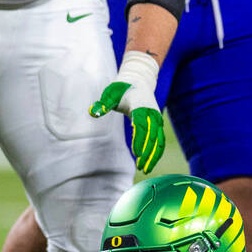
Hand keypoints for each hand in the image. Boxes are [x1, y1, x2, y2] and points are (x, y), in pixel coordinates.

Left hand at [89, 50, 164, 173]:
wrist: (139, 81)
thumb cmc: (122, 89)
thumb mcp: (110, 94)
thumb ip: (103, 104)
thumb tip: (92, 112)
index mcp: (141, 106)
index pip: (142, 126)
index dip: (140, 140)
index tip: (136, 154)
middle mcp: (152, 114)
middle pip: (153, 137)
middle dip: (148, 153)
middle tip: (141, 168)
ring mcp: (157, 119)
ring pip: (159, 141)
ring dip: (153, 156)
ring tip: (145, 169)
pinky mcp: (158, 124)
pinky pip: (159, 141)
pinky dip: (156, 152)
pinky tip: (149, 163)